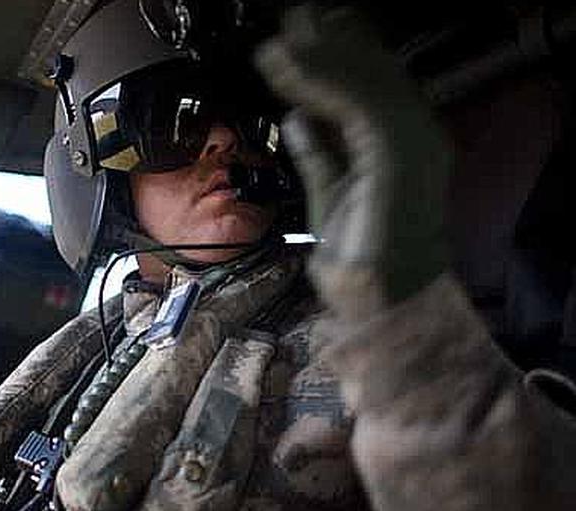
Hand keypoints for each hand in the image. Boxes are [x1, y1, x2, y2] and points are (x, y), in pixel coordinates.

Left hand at [255, 7, 450, 318]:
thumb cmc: (362, 255)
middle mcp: (416, 136)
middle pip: (372, 74)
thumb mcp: (331, 192)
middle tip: (291, 21)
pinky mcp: (396, 154)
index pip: (371, 88)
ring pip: (365, 82)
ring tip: (279, 43)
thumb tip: (299, 118)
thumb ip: (319, 153)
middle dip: (329, 45)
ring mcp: (412, 142)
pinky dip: (322, 83)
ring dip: (320, 57)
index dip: (337, 59)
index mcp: (402, 145)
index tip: (297, 42)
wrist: (380, 297)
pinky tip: (290, 70)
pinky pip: (357, 104)